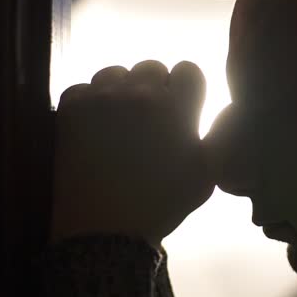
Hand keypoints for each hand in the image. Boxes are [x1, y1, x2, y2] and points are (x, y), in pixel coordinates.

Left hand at [51, 60, 213, 245]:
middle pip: (151, 67)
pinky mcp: (71, 107)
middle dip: (154, 88)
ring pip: (115, 73)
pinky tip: (94, 129)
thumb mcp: (206, 175)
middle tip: (150, 120)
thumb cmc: (161, 205)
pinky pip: (83, 88)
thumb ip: (217, 137)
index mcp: (177, 107)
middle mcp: (140, 93)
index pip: (188, 69)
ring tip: (119, 122)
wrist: (104, 229)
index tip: (180, 109)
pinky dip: (89, 104)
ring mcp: (102, 97)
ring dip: (120, 91)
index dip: (186, 90)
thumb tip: (225, 110)